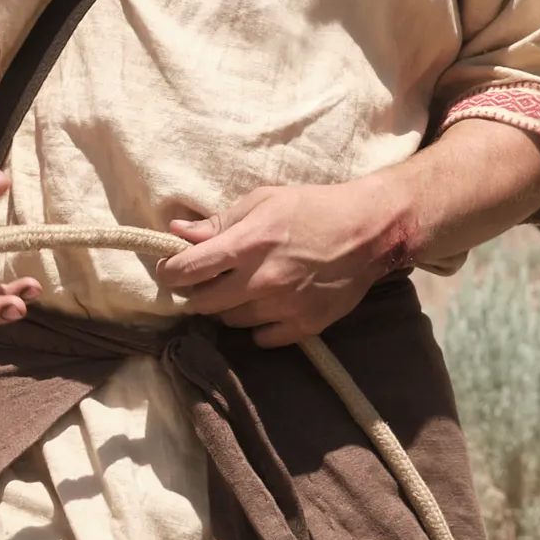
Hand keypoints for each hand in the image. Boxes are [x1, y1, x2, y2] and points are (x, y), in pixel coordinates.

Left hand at [160, 175, 427, 348]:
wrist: (370, 230)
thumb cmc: (314, 208)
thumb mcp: (264, 201)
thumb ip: (219, 221)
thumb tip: (177, 233)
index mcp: (248, 244)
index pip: (186, 270)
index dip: (169, 272)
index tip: (170, 271)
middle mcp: (261, 280)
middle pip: (202, 303)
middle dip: (197, 292)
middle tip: (208, 279)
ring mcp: (283, 307)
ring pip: (231, 322)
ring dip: (229, 307)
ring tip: (244, 288)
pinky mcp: (304, 326)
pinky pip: (262, 338)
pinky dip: (258, 325)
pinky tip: (269, 305)